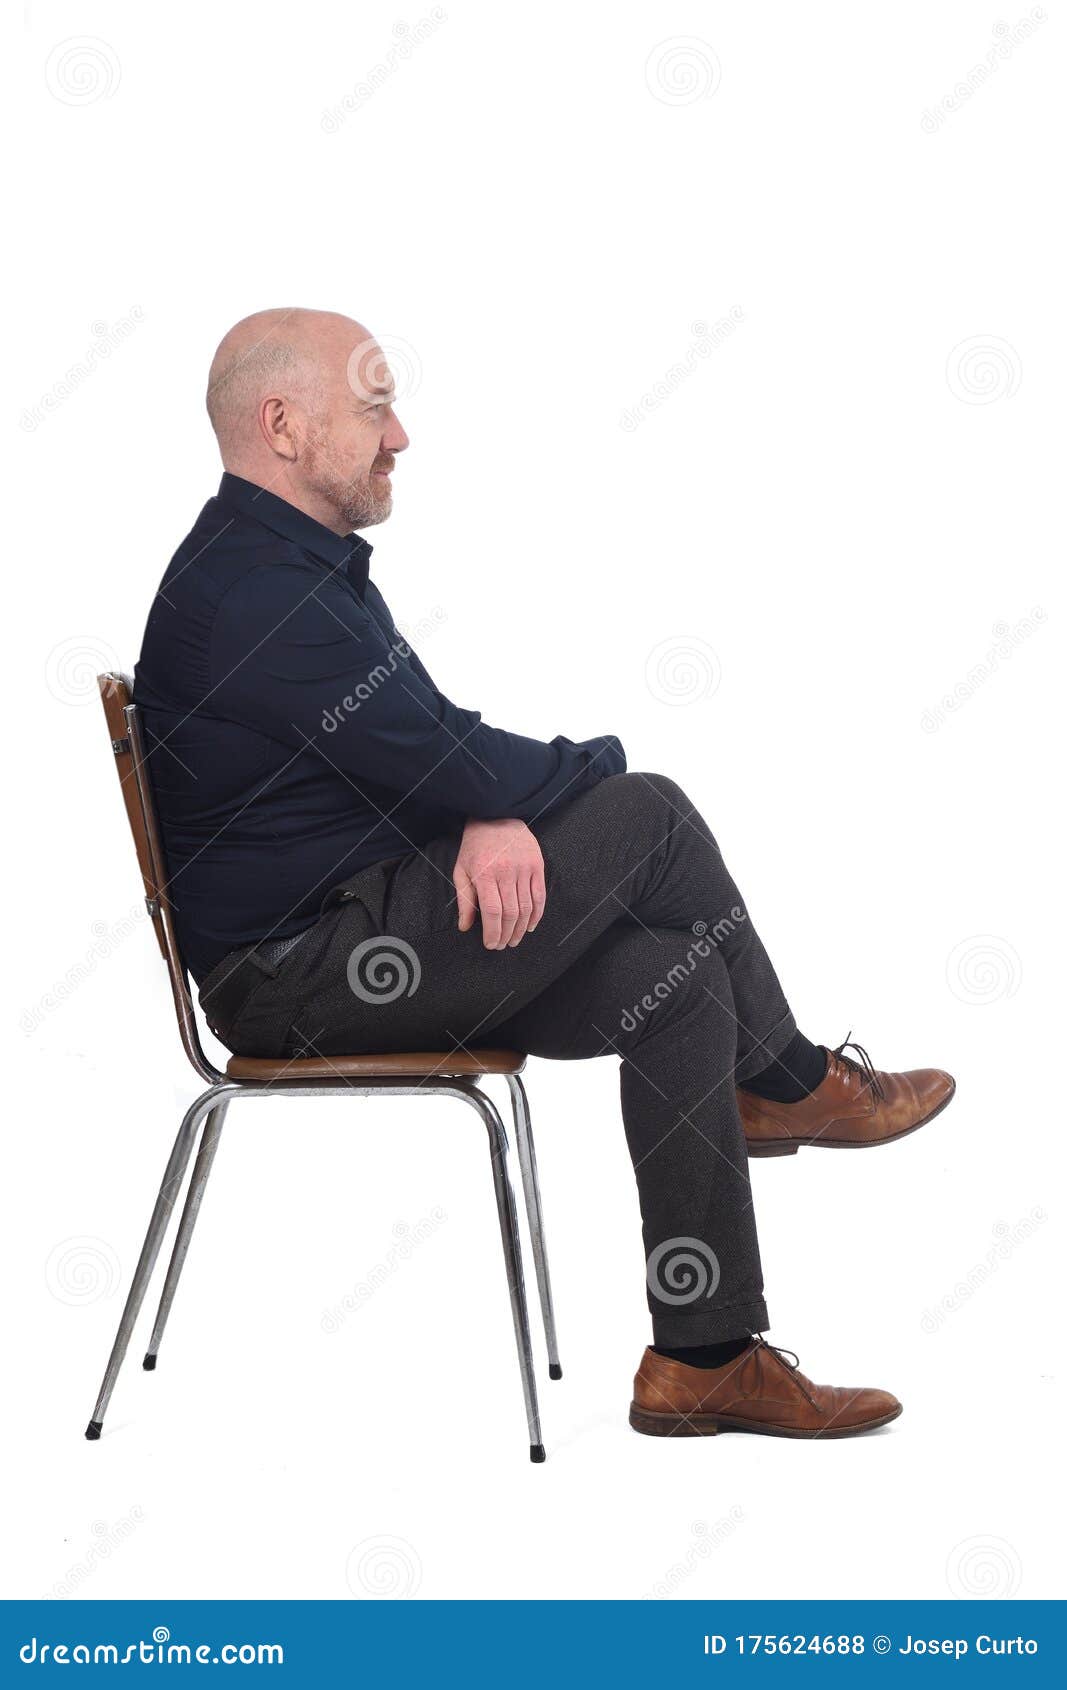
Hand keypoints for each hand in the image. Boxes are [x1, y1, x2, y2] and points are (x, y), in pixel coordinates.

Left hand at [452, 818, 546, 949]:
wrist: (496, 816)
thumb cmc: (475, 845)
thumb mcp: (461, 870)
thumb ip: (464, 899)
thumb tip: (465, 926)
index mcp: (485, 874)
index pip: (493, 912)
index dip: (494, 932)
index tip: (491, 944)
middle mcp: (506, 872)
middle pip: (511, 913)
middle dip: (507, 934)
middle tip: (503, 945)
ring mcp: (524, 868)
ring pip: (527, 908)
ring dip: (521, 928)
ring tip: (515, 939)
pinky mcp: (537, 865)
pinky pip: (540, 896)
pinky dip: (537, 915)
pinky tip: (530, 926)